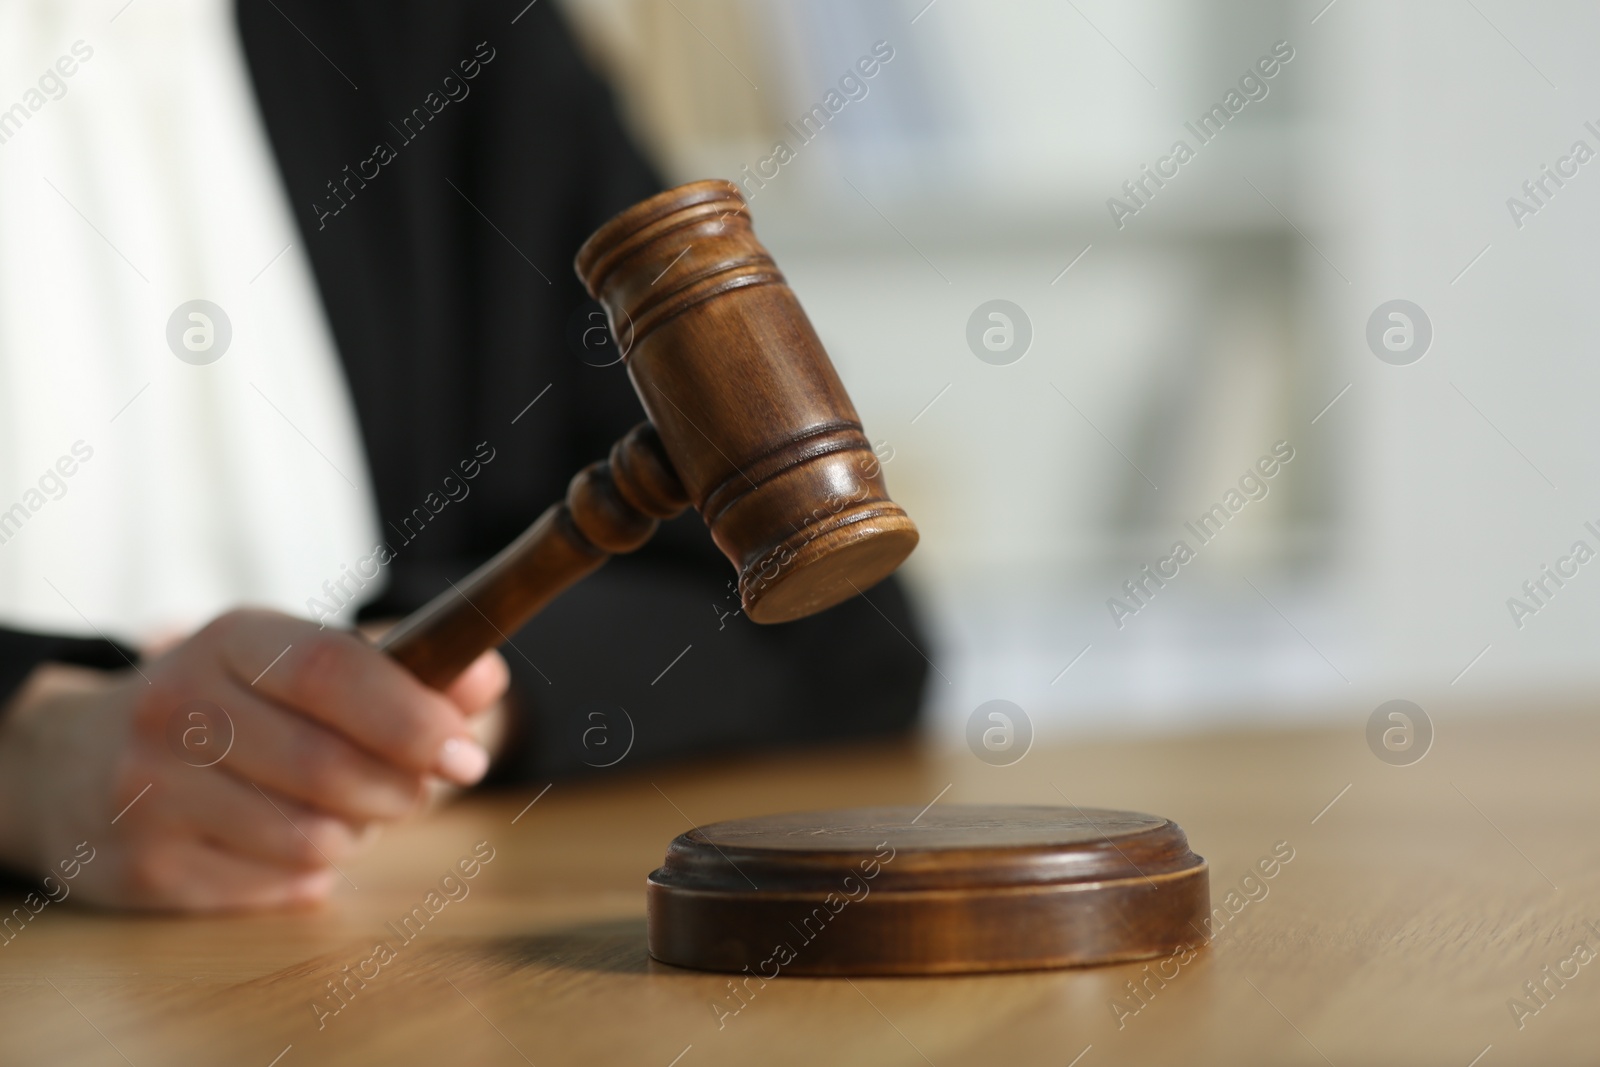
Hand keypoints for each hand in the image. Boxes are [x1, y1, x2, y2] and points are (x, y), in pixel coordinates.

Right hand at [0, 609, 508, 910]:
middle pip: (329, 767)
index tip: (469, 753)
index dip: (414, 716)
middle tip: (412, 791)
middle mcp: (177, 706)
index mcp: (231, 639)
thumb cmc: (227, 708)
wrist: (72, 764)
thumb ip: (403, 668)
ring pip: (308, 838)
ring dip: (353, 836)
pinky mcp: (141, 867)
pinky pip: (271, 888)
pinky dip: (303, 874)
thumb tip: (490, 673)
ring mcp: (148, 789)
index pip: (334, 670)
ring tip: (338, 813)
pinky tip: (282, 845)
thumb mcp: (299, 665)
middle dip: (398, 791)